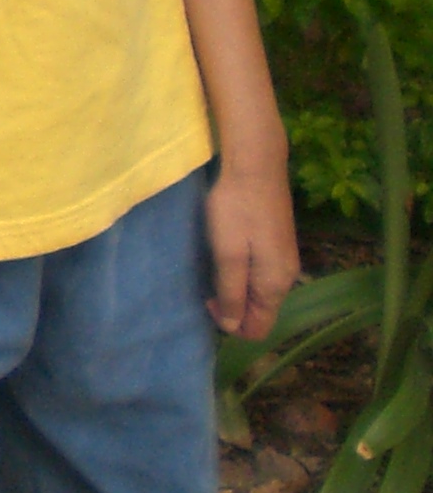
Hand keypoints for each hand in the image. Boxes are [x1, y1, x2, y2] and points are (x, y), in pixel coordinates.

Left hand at [206, 156, 300, 340]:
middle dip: (233, 307)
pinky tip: (226, 254)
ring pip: (260, 292)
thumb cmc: (237, 209)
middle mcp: (286, 276)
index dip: (232, 324)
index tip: (208, 300)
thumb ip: (231, 291)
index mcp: (275, 284)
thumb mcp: (228, 253)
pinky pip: (260, 273)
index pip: (260, 328)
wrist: (256, 165)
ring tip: (213, 267)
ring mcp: (284, 258)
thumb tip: (233, 326)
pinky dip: (242, 273)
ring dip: (236, 289)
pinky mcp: (277, 242)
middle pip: (261, 311)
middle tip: (206, 284)